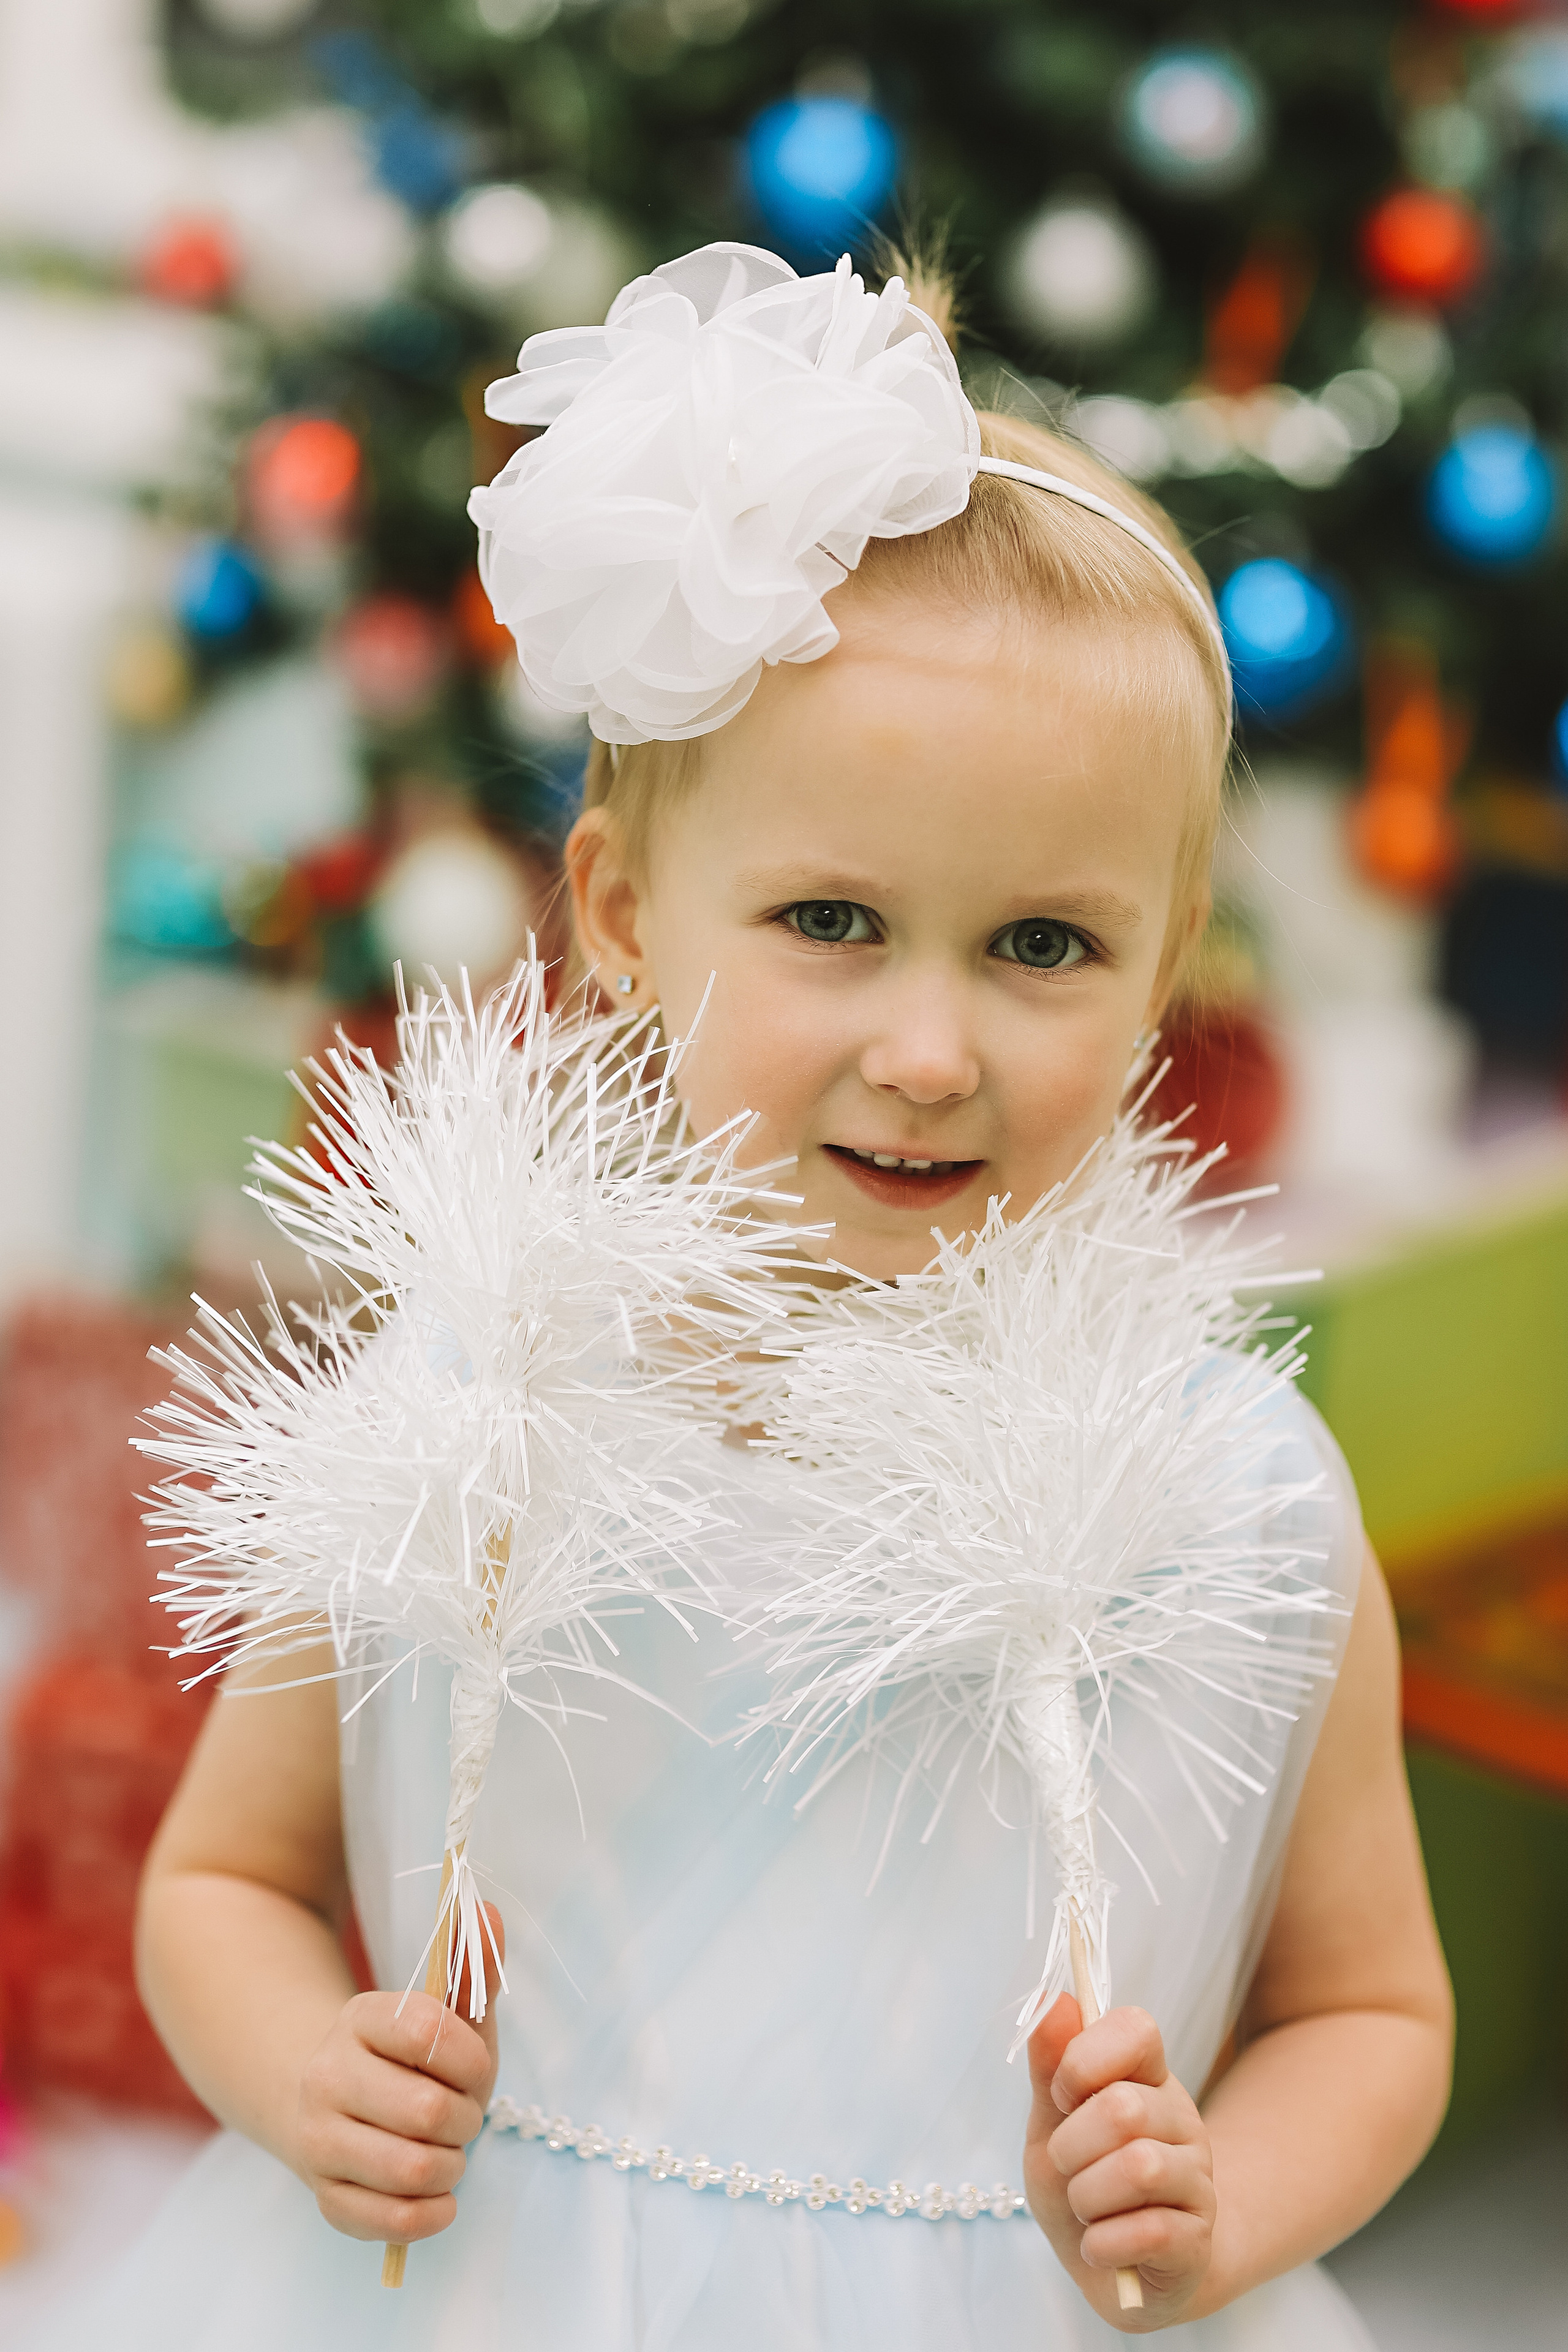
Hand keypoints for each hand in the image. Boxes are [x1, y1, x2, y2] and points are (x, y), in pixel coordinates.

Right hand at [293, 1903, 504, 2245]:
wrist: (334, 2103)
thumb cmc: (413, 2058)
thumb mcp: (448, 2011)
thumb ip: (473, 1963)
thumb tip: (490, 1910)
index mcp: (361, 2018)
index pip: (430, 2033)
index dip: (472, 2058)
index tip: (475, 2066)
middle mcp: (327, 2075)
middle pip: (428, 2111)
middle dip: (466, 2119)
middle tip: (462, 2115)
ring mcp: (317, 2139)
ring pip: (412, 2170)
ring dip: (451, 2166)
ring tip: (447, 2151)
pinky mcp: (323, 2195)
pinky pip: (390, 2221)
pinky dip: (429, 2214)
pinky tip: (437, 2194)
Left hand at [1023, 1995, 1214, 2330]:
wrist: (1120, 2272)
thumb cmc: (1082, 2184)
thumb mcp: (1051, 2125)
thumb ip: (1049, 2066)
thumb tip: (1051, 2000)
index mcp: (1147, 2079)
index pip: (1137, 2029)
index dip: (1085, 2058)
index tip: (1061, 2095)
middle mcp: (1182, 2120)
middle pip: (1123, 2107)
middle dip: (1071, 2146)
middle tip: (1067, 2168)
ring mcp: (1198, 2181)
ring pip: (1139, 2168)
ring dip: (1087, 2196)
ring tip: (1085, 2209)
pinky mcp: (1199, 2240)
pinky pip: (1149, 2232)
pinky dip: (1103, 2244)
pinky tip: (1101, 2246)